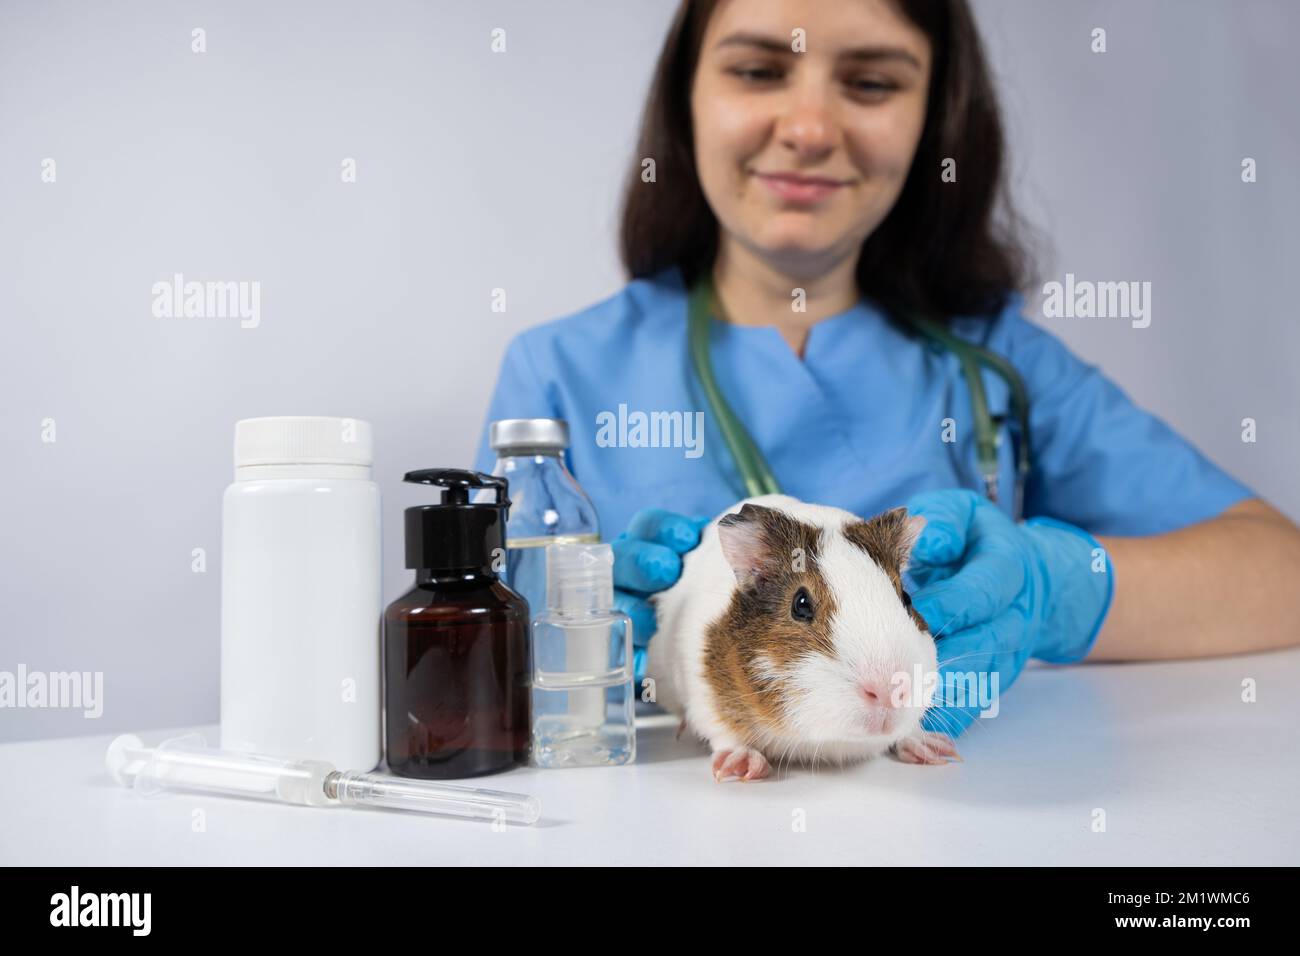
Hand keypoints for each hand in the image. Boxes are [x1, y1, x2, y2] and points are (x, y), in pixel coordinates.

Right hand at [611, 508, 710, 681]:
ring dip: (633, 607)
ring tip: (652, 621)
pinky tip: (645, 654)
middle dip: (642, 561)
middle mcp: (632, 565)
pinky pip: (620, 638)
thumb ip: (723, 549)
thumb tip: (746, 540)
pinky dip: (633, 646)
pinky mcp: (626, 633)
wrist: (716, 624)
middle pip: (624, 556)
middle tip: (667, 571)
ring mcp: (625, 598)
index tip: (687, 539)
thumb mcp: (721, 559)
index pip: (649, 525)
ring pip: (617, 597)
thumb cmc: (718, 578)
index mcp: (652, 538)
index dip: (664, 529)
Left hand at [903, 489, 1113, 739]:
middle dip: (936, 658)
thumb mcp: (964, 517)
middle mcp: (1014, 619)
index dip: (946, 607)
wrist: (1025, 578)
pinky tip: (907, 736)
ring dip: (937, 696)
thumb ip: (945, 524)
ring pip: (977, 682)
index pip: (981, 594)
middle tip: (891, 668)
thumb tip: (927, 537)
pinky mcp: (994, 681)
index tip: (909, 612)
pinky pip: (972, 708)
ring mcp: (1006, 654)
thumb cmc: (975, 542)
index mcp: (1008, 572)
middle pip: (980, 645)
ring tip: (893, 704)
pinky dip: (944, 723)